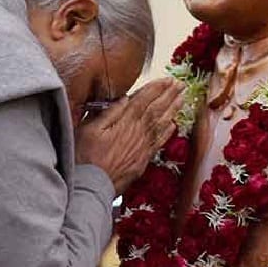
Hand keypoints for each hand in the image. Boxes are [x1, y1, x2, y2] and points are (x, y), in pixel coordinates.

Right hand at [75, 77, 184, 193]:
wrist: (91, 186)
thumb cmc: (84, 157)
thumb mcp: (89, 129)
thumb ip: (109, 113)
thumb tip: (124, 98)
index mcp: (124, 122)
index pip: (143, 100)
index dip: (156, 88)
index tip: (167, 79)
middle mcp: (137, 132)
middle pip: (157, 109)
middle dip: (169, 95)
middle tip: (180, 84)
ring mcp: (142, 147)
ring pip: (162, 124)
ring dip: (173, 110)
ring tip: (182, 98)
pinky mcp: (143, 160)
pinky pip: (159, 142)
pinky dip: (168, 132)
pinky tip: (174, 124)